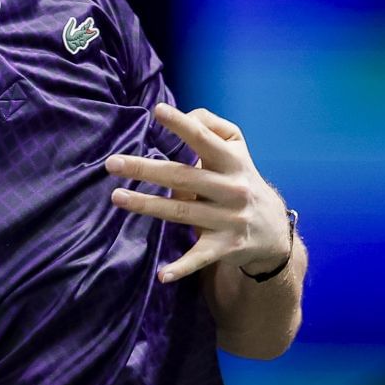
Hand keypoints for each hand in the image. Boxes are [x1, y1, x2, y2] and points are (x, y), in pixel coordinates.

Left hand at [103, 102, 289, 284]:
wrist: (272, 230)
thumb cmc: (240, 178)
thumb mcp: (236, 148)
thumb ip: (211, 126)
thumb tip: (185, 115)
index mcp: (233, 162)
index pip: (205, 139)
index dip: (183, 125)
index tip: (157, 110)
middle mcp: (232, 189)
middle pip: (183, 177)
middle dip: (146, 169)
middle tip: (112, 164)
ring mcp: (228, 219)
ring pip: (181, 213)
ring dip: (147, 206)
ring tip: (117, 198)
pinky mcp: (224, 247)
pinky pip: (200, 257)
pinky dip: (182, 267)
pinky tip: (162, 274)